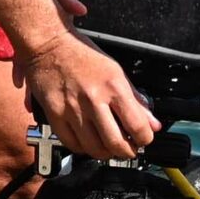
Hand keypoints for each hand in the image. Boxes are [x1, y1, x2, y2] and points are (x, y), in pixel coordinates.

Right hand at [19, 30, 158, 159]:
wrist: (48, 44)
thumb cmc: (81, 54)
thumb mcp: (115, 71)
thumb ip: (135, 99)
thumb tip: (151, 122)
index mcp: (113, 87)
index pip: (137, 126)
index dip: (144, 139)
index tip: (143, 140)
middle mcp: (93, 99)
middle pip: (115, 143)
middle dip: (126, 152)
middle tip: (127, 149)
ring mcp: (72, 108)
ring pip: (93, 148)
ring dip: (105, 153)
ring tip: (107, 147)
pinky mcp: (54, 114)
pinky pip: (71, 143)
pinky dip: (82, 148)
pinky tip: (87, 142)